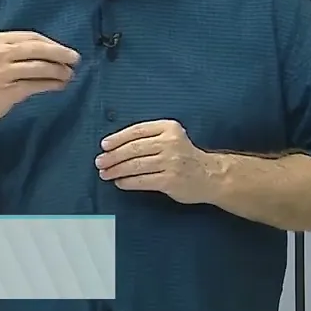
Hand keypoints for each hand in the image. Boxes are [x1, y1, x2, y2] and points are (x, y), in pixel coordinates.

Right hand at [0, 31, 79, 124]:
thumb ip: (21, 51)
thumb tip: (55, 53)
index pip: (32, 37)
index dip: (52, 44)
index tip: (66, 51)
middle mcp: (0, 53)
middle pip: (37, 49)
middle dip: (60, 53)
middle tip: (76, 59)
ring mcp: (3, 72)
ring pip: (38, 67)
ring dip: (58, 71)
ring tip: (69, 75)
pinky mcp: (8, 90)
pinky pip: (35, 85)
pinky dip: (51, 84)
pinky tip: (60, 85)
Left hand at [96, 120, 219, 204]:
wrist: (210, 175)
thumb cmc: (184, 156)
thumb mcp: (171, 137)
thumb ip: (149, 137)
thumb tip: (115, 146)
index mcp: (169, 128)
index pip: (137, 131)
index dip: (117, 138)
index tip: (104, 145)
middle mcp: (171, 143)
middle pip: (134, 148)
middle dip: (113, 156)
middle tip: (100, 162)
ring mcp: (171, 162)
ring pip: (136, 165)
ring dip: (117, 170)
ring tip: (105, 173)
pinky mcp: (170, 180)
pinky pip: (142, 180)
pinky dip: (128, 182)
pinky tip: (120, 182)